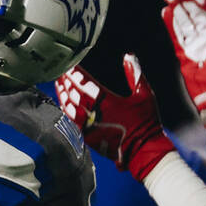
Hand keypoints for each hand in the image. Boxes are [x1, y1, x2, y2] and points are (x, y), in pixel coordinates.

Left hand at [55, 54, 173, 179]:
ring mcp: (90, 126)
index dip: (77, 75)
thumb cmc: (146, 122)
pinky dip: (66, 111)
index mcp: (108, 101)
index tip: (71, 67)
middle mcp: (96, 114)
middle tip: (61, 73)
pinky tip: (63, 104)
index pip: (87, 84)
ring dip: (64, 95)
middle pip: (75, 95)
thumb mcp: (145, 94)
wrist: (143, 150)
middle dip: (67, 82)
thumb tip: (128, 56)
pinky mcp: (88, 137)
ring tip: (59, 85)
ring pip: (71, 108)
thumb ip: (135, 73)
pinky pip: (72, 122)